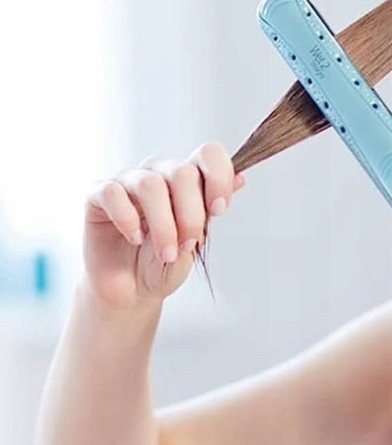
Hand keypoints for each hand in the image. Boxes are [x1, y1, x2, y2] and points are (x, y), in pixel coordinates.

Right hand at [82, 142, 245, 308]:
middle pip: (181, 172)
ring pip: (149, 184)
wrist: (132, 291)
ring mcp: (127, 182)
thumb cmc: (164, 263)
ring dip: (163, 223)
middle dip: (191, 214)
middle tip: (189, 245)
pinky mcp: (97, 196)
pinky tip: (135, 238)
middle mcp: (158, 173)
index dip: (218, 177)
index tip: (219, 210)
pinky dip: (128, 218)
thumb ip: (211, 210)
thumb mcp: (196, 241)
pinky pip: (112, 193)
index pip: (208, 154)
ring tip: (166, 252)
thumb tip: (241, 179)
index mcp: (187, 179)